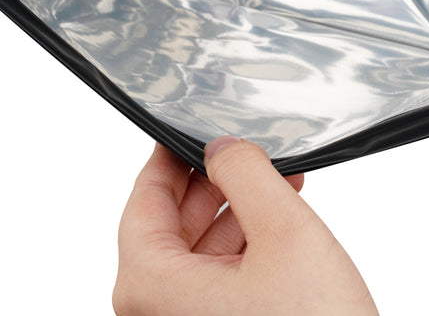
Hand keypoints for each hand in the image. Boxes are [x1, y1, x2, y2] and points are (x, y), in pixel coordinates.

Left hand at [113, 137, 377, 315]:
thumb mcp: (285, 232)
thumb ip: (246, 173)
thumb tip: (222, 147)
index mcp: (152, 286)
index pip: (144, 197)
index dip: (169, 156)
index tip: (186, 131)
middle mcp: (156, 312)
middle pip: (170, 223)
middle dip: (213, 182)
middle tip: (242, 152)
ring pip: (197, 251)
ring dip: (236, 211)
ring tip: (275, 182)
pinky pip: (215, 278)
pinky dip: (244, 245)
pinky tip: (278, 223)